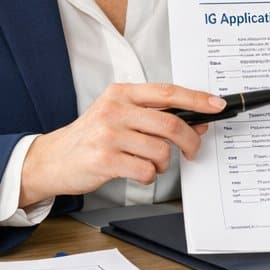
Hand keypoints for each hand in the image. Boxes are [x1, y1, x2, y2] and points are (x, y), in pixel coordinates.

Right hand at [19, 82, 224, 203]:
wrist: (51, 159)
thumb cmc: (91, 137)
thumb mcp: (119, 115)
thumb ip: (154, 116)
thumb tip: (197, 122)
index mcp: (121, 93)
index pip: (168, 92)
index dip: (197, 99)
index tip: (217, 106)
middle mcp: (115, 110)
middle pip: (171, 124)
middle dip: (190, 141)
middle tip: (192, 150)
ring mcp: (109, 134)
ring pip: (160, 151)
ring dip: (163, 163)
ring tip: (148, 163)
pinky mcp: (104, 160)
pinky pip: (146, 170)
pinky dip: (148, 176)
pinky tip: (134, 171)